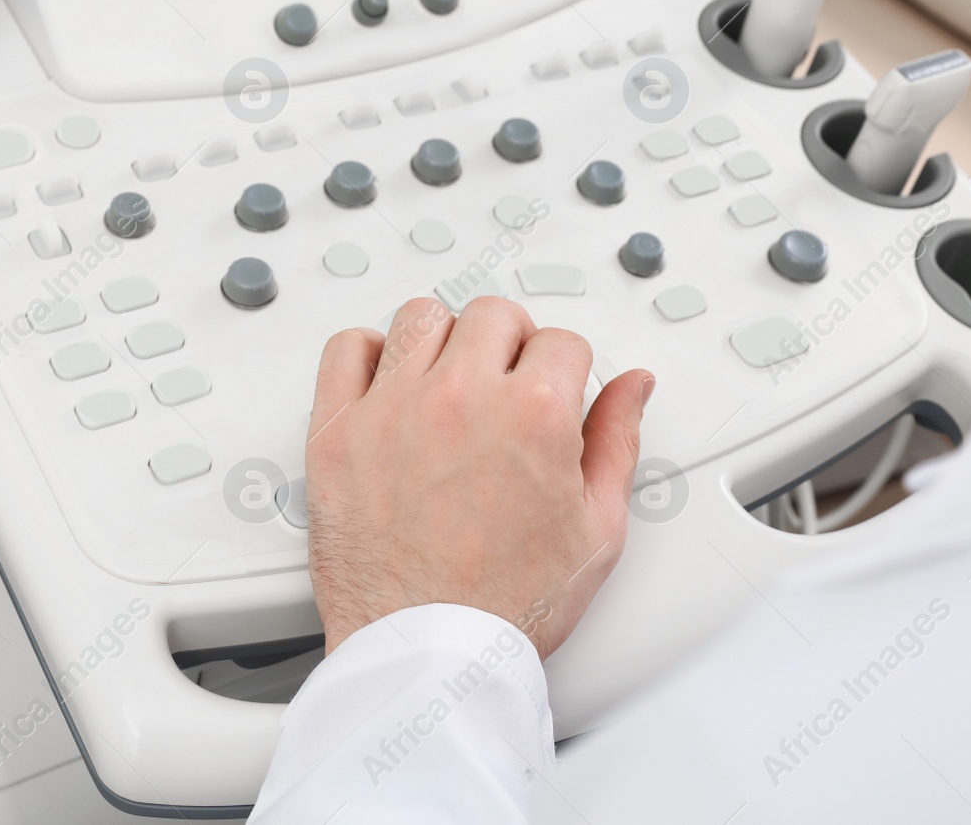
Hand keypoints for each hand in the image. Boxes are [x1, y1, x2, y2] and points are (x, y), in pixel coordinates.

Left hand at [304, 296, 653, 658]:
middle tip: (509, 389)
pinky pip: (347, 349)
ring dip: (445, 341)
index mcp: (533, 414)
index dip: (564, 371)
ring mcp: (393, 410)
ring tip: (451, 383)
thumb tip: (632, 387)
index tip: (553, 393)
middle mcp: (461, 398)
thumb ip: (617, 441)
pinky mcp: (338, 432)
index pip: (561, 340)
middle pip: (494, 315)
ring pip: (423, 318)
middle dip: (512, 345)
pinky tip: (389, 384)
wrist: (429, 653)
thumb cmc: (507, 606)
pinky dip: (368, 355)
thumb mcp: (597, 529)